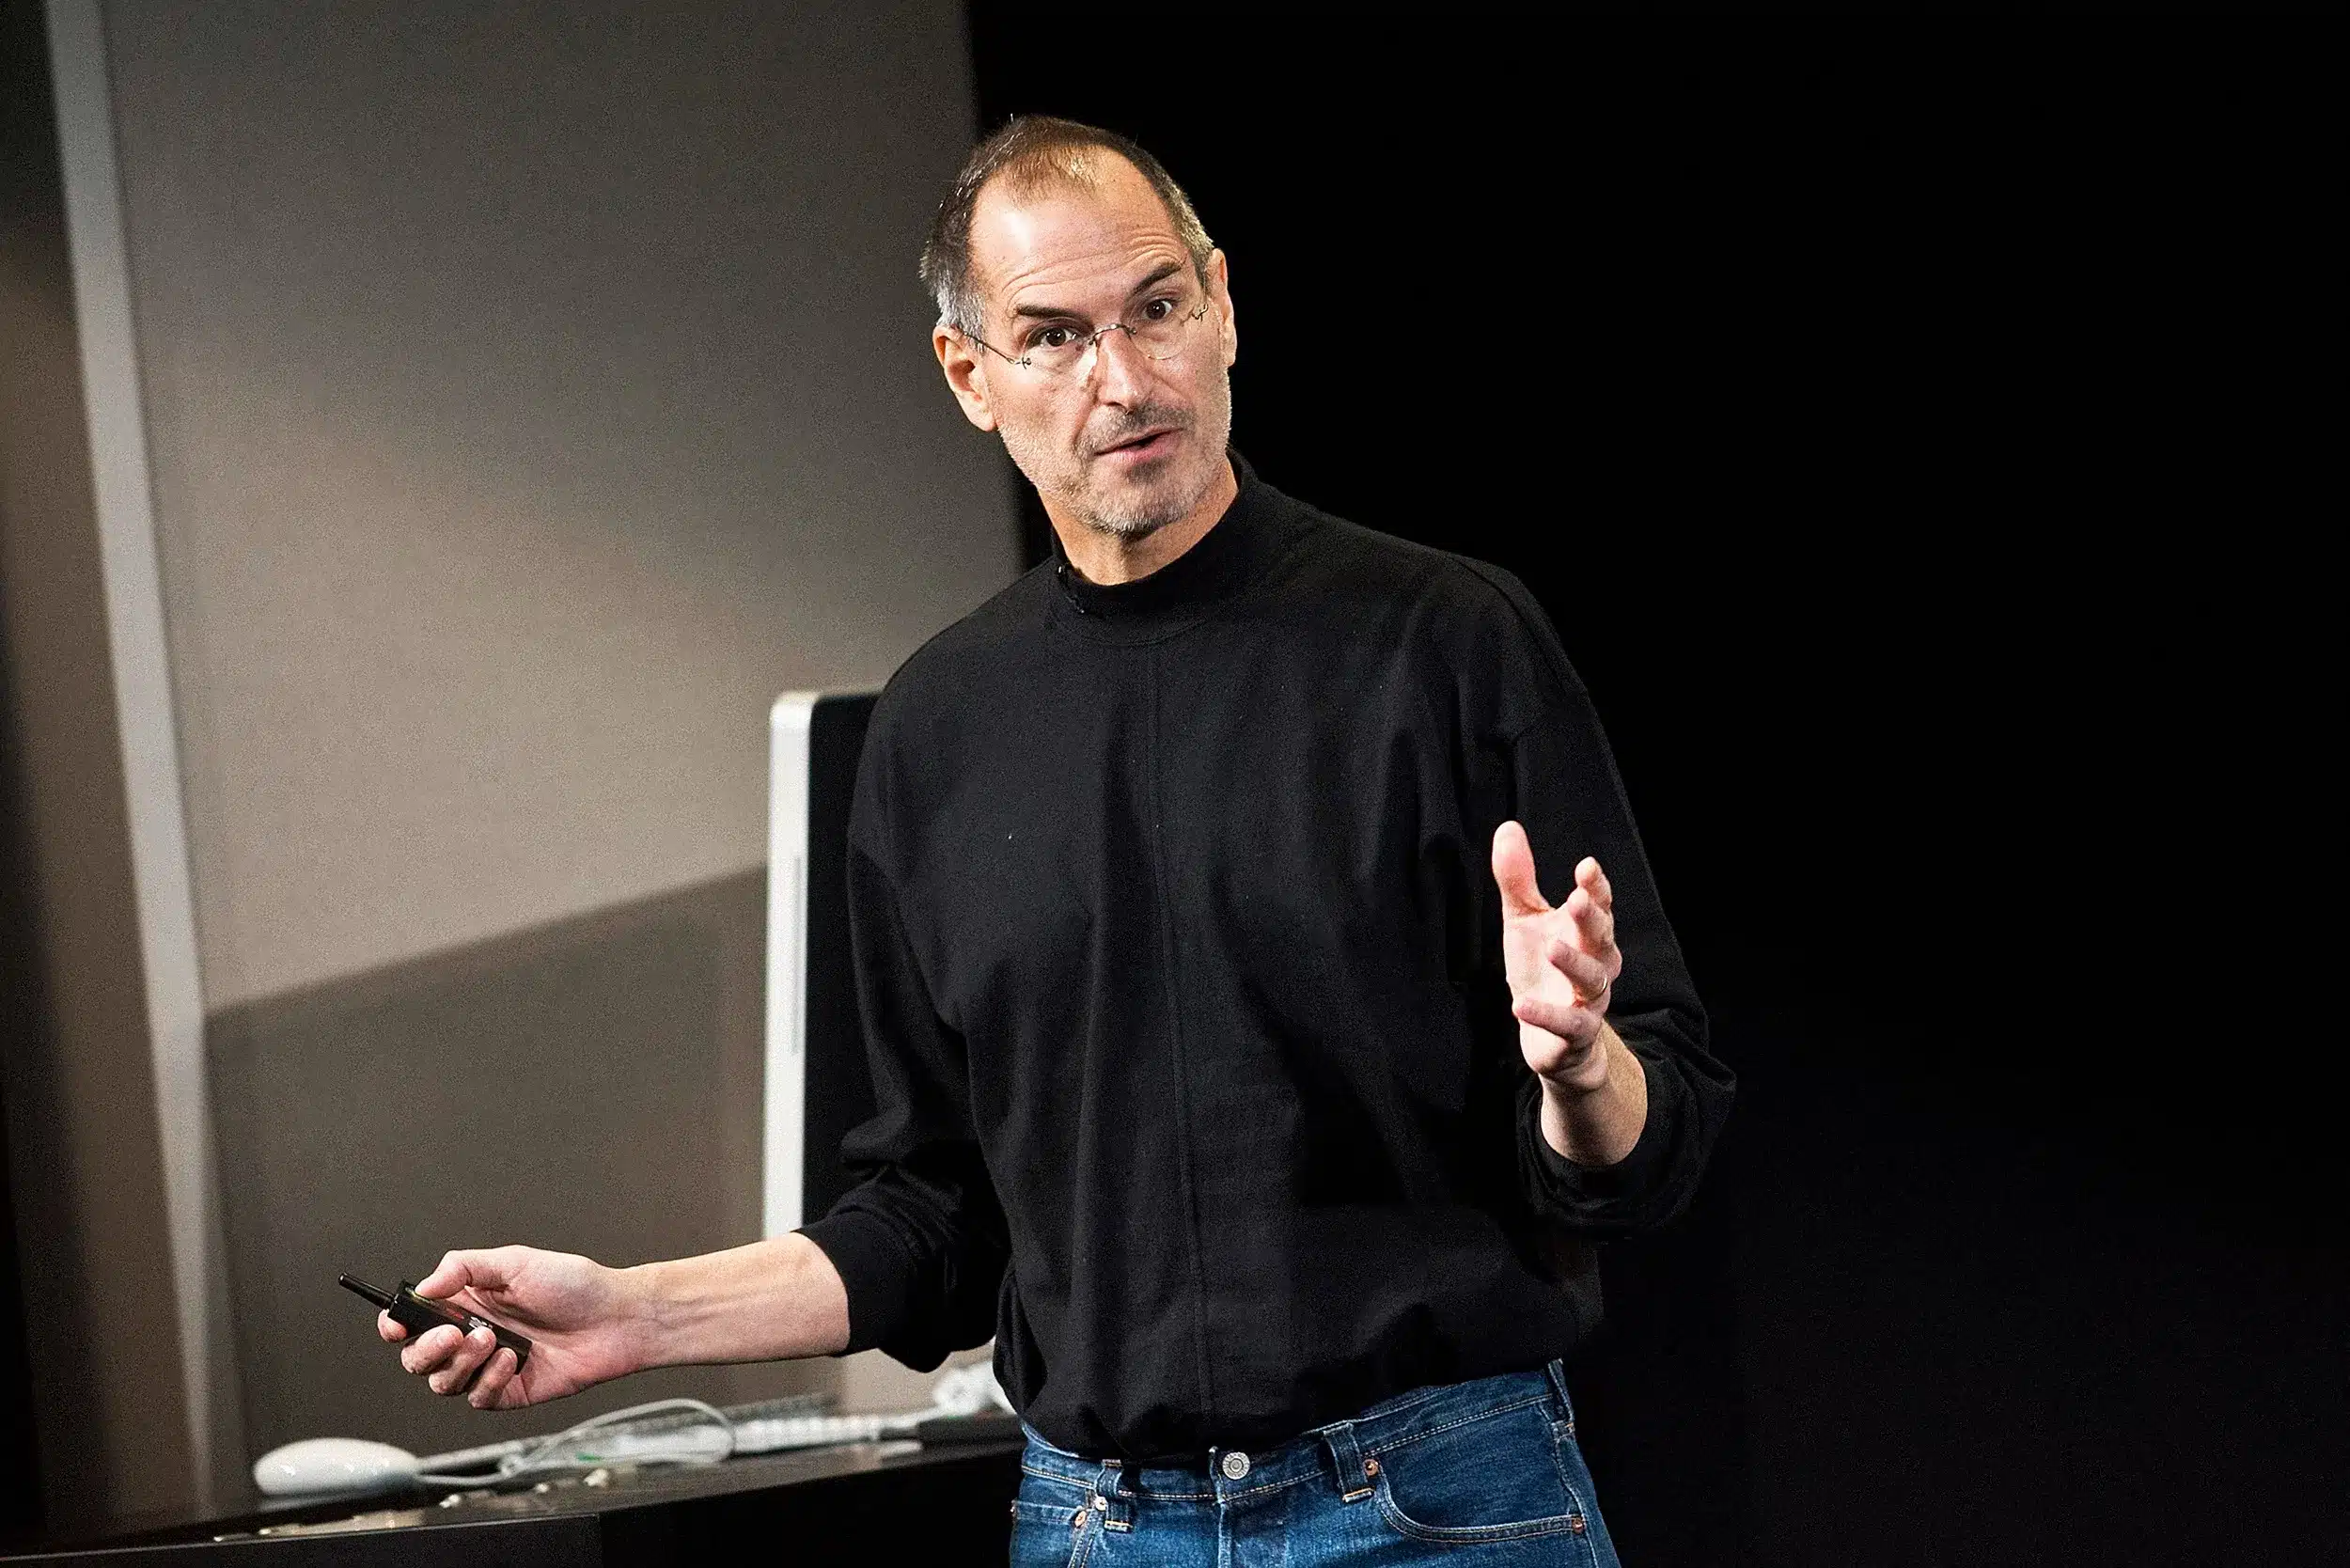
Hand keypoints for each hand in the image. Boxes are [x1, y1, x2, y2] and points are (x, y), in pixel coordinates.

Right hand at [378, 1246, 642, 1410]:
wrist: (616, 1318)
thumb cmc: (573, 1285)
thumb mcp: (516, 1261)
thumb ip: (465, 1268)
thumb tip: (426, 1284)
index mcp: (466, 1304)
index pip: (413, 1322)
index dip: (396, 1326)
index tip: (397, 1325)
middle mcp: (471, 1337)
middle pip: (419, 1360)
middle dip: (425, 1351)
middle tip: (451, 1336)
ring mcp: (488, 1367)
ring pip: (443, 1384)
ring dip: (459, 1364)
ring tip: (491, 1340)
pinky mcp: (508, 1392)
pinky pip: (479, 1398)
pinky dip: (489, 1381)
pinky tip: (512, 1360)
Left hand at [1491, 820, 1621, 1093]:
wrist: (1554, 1039)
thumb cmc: (1541, 970)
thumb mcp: (1524, 922)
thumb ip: (1518, 880)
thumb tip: (1508, 827)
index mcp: (1587, 934)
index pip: (1600, 907)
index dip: (1596, 888)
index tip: (1586, 866)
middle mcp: (1597, 965)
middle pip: (1602, 940)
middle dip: (1592, 920)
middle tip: (1578, 900)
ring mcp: (1589, 1001)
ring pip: (1592, 981)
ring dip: (1574, 963)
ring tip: (1552, 947)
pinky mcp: (1573, 1035)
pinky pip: (1567, 1025)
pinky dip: (1546, 1015)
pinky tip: (1521, 1005)